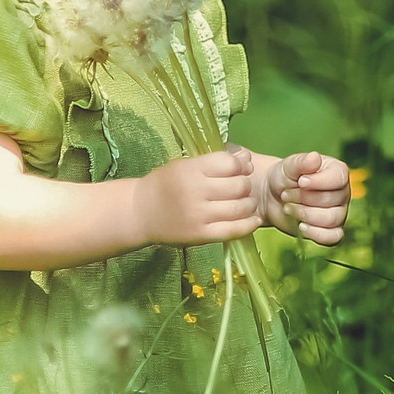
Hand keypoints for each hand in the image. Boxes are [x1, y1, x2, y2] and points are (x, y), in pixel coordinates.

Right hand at [138, 150, 263, 247]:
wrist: (141, 213)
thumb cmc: (165, 185)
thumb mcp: (185, 165)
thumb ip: (215, 161)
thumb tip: (247, 158)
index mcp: (191, 170)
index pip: (229, 163)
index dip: (242, 165)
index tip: (243, 168)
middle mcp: (196, 191)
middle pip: (238, 185)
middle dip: (246, 184)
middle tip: (243, 187)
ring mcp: (199, 215)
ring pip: (240, 208)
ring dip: (249, 204)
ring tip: (247, 202)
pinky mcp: (201, 235)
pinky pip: (234, 230)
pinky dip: (248, 225)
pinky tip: (253, 220)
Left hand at [260, 150, 350, 245]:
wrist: (272, 197)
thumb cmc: (284, 177)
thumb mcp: (289, 166)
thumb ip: (301, 161)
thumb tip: (314, 157)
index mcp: (338, 172)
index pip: (339, 179)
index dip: (319, 182)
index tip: (300, 181)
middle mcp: (342, 193)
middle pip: (332, 200)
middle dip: (304, 198)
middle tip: (286, 194)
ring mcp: (338, 213)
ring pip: (332, 219)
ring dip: (305, 214)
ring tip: (288, 207)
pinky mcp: (329, 231)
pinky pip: (333, 237)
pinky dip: (316, 234)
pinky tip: (301, 226)